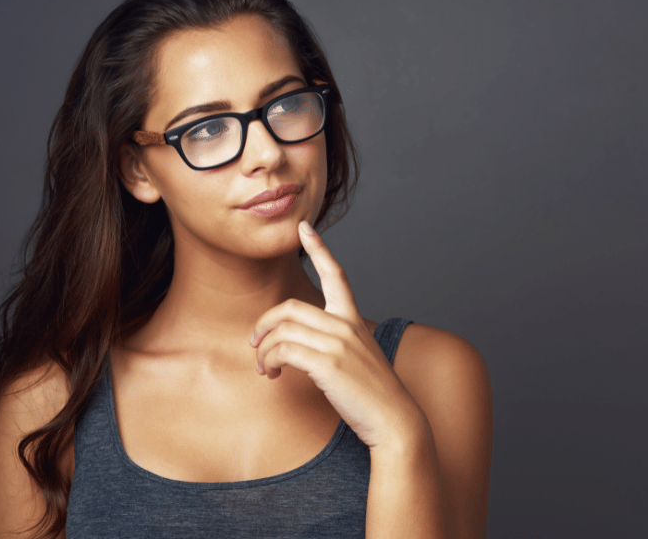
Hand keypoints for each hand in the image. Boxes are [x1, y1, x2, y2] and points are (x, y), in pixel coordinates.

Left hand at [250, 221, 425, 449]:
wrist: (393, 419)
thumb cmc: (371, 393)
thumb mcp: (356, 356)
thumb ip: (334, 341)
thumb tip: (298, 342)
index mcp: (353, 319)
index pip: (336, 274)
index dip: (319, 248)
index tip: (305, 227)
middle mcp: (345, 325)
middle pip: (289, 307)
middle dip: (264, 323)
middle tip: (253, 343)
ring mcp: (338, 343)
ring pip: (281, 331)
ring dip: (263, 350)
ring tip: (265, 369)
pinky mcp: (328, 364)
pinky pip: (283, 351)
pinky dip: (269, 361)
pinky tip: (272, 375)